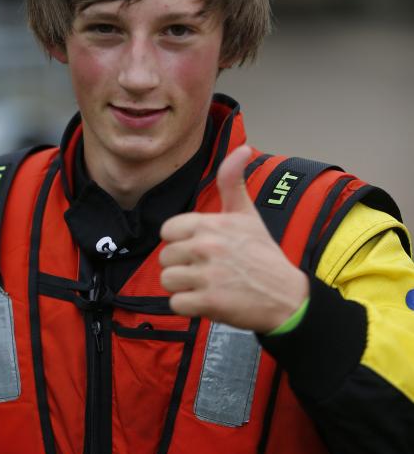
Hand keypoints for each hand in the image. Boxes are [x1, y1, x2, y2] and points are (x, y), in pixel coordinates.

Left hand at [159, 145, 308, 332]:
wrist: (287, 296)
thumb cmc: (264, 255)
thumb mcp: (248, 213)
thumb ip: (233, 181)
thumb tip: (243, 147)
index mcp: (211, 224)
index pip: (168, 230)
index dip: (180, 241)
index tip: (199, 247)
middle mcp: (207, 247)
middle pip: (166, 256)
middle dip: (182, 265)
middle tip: (207, 269)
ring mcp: (207, 275)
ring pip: (168, 280)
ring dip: (183, 287)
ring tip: (206, 284)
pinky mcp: (209, 302)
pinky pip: (176, 303)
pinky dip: (189, 306)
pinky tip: (208, 300)